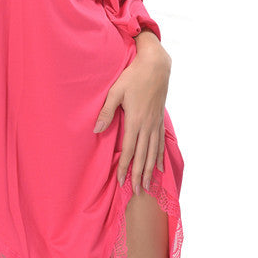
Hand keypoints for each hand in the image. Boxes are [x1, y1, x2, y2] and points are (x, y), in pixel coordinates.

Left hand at [92, 45, 171, 192]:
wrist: (156, 65)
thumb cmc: (133, 76)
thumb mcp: (115, 91)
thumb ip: (106, 111)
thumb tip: (96, 129)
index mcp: (135, 120)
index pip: (129, 150)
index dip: (124, 167)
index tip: (121, 181)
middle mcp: (147, 125)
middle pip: (143, 156)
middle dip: (138, 175)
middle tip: (136, 192)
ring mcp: (156, 123)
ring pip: (153, 152)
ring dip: (150, 170)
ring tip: (148, 185)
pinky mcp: (160, 119)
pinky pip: (161, 142)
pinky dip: (159, 156)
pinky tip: (159, 166)